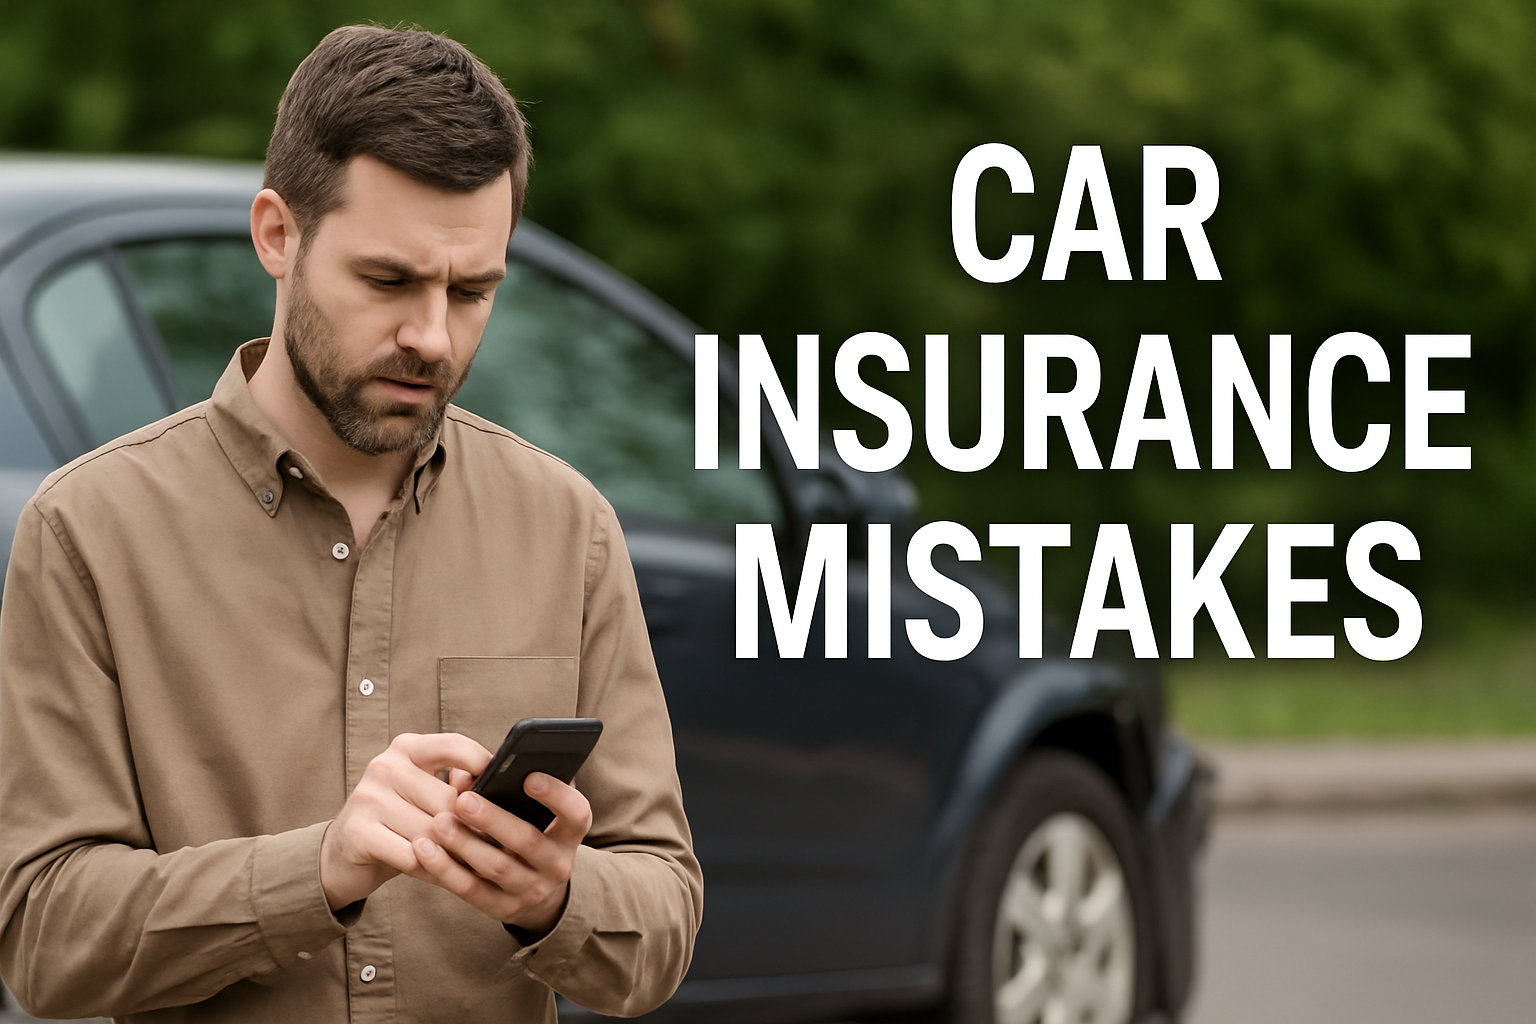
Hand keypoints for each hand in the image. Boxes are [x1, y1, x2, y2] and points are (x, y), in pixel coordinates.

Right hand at [319, 732, 492, 909]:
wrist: (344, 853)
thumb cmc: (399, 821)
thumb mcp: (426, 794)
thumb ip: (457, 785)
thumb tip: (503, 790)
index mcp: (407, 749)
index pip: (453, 746)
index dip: (483, 765)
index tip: (508, 787)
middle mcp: (385, 766)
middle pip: (449, 799)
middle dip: (476, 827)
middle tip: (500, 846)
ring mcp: (368, 798)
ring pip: (434, 832)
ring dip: (458, 854)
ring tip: (478, 865)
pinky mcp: (358, 832)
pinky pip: (412, 856)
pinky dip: (432, 870)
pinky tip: (443, 876)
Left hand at [410, 771, 592, 936]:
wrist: (538, 892)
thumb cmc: (531, 832)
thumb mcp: (533, 812)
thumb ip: (506, 787)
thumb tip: (465, 772)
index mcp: (570, 833)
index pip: (576, 813)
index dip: (556, 795)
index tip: (530, 776)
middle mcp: (557, 864)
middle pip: (527, 840)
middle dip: (493, 819)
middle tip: (463, 800)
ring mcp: (531, 890)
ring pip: (496, 867)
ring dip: (465, 844)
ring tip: (438, 822)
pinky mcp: (502, 908)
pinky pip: (470, 890)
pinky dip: (445, 869)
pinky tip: (423, 849)